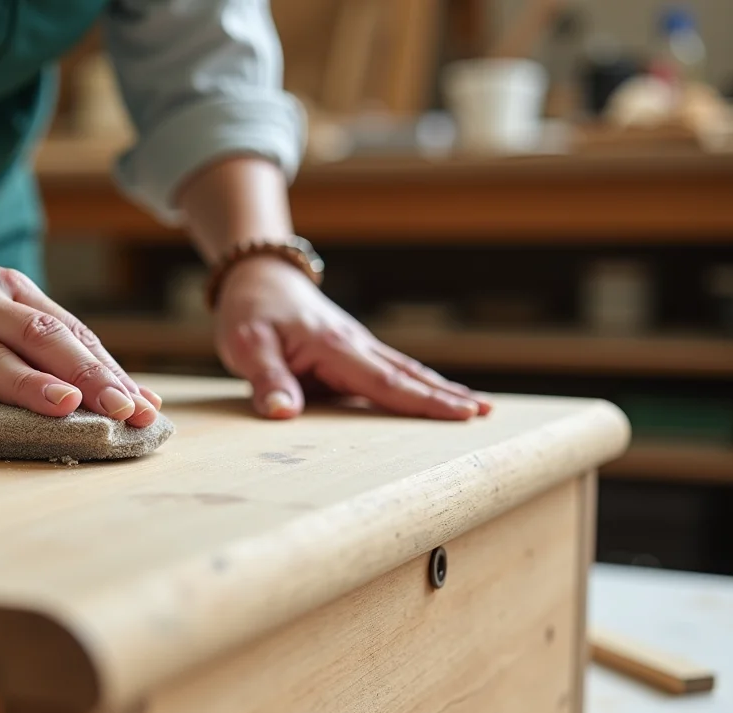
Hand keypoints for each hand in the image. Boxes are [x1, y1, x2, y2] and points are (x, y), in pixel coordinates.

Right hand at [0, 248, 161, 427]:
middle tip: (121, 408)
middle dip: (86, 375)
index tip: (145, 405)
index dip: (110, 370)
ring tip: (62, 407)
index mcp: (12, 292)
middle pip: (40, 339)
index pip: (70, 334)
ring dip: (27, 383)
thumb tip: (118, 389)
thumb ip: (44, 343)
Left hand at [213, 257, 492, 420]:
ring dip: (441, 389)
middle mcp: (354, 344)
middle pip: (407, 375)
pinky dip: (419, 382)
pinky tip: (438, 394)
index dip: (422, 401)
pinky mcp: (352, 350)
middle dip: (446, 396)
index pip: (385, 381)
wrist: (257, 277)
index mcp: (333, 346)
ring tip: (478, 407)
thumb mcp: (247, 345)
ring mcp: (356, 345)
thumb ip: (266, 380)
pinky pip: (391, 369)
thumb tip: (283, 415)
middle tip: (485, 414)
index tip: (460, 414)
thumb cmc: (249, 312)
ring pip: (405, 370)